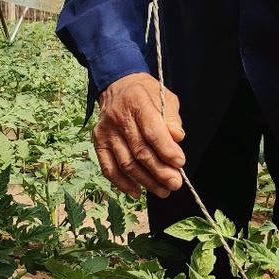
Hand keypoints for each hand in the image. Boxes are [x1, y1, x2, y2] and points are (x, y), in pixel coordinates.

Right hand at [93, 73, 185, 198]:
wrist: (117, 86)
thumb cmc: (146, 94)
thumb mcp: (164, 96)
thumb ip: (171, 118)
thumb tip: (178, 139)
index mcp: (136, 100)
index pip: (152, 130)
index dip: (166, 149)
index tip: (180, 163)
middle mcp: (118, 116)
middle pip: (139, 150)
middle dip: (159, 171)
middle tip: (175, 183)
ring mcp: (105, 131)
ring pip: (126, 163)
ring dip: (145, 181)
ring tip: (163, 190)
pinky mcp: (98, 142)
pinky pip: (108, 168)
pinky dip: (122, 183)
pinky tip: (137, 192)